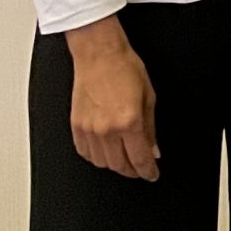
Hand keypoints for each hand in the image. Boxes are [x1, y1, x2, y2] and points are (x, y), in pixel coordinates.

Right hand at [65, 15, 158, 179]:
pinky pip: (85, 153)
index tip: (152, 175)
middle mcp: (107, 129)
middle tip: (141, 168)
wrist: (99, 55)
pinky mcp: (76, 126)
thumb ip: (151, 128)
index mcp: (128, 122)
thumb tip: (154, 149)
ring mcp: (89, 129)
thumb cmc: (125, 68)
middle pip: (120, 166)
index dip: (148, 172)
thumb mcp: (149, 97)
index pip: (140, 159)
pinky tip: (105, 152)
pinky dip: (96, 157)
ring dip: (115, 165)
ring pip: (101, 163)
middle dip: (133, 171)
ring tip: (124, 159)